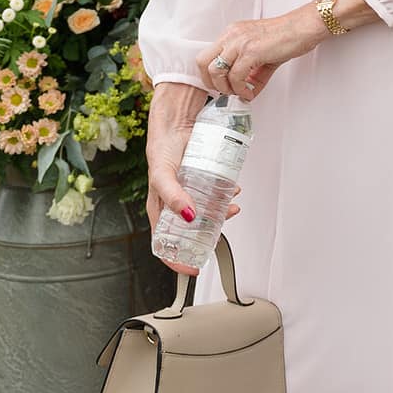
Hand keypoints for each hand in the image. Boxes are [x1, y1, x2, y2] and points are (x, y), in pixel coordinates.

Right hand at [145, 82, 239, 276]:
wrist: (177, 123)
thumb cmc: (161, 149)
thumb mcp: (162, 175)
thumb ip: (171, 196)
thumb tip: (188, 217)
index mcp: (159, 210)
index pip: (164, 245)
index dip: (177, 260)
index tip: (193, 270)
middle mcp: (174, 205)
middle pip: (190, 231)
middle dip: (207, 235)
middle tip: (220, 233)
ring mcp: (189, 194)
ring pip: (206, 214)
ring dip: (221, 214)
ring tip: (232, 208)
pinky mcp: (202, 182)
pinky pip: (215, 195)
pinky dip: (226, 197)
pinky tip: (234, 189)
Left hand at [197, 7, 325, 100]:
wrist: (305, 27)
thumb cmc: (288, 36)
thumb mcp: (263, 55)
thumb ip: (252, 74)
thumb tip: (246, 94)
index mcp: (232, 33)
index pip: (206, 55)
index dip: (210, 76)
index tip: (222, 86)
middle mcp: (231, 35)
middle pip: (203, 62)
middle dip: (211, 83)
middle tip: (226, 92)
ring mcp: (239, 42)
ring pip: (215, 71)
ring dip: (226, 88)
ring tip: (241, 92)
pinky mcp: (251, 51)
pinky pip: (236, 76)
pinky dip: (241, 89)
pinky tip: (250, 91)